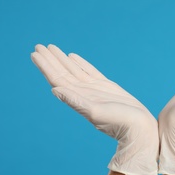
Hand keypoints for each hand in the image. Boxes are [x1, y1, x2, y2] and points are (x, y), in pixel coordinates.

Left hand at [31, 44, 158, 174]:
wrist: (138, 128)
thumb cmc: (119, 122)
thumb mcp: (96, 112)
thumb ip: (76, 101)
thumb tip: (55, 90)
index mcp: (78, 98)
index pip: (57, 79)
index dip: (45, 66)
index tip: (35, 53)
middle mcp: (83, 93)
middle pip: (62, 73)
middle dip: (50, 59)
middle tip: (38, 46)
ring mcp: (94, 89)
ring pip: (74, 70)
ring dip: (62, 59)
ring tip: (52, 48)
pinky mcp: (106, 87)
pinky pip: (89, 71)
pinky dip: (80, 63)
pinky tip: (72, 57)